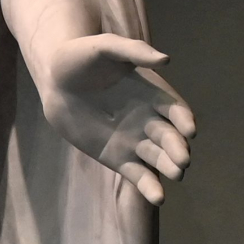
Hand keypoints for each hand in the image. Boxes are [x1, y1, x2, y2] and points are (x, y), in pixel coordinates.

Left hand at [27, 33, 194, 203]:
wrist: (54, 81)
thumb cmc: (79, 58)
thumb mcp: (104, 47)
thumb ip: (133, 52)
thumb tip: (165, 60)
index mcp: (153, 94)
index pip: (176, 110)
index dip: (184, 120)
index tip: (189, 130)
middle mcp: (149, 119)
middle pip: (171, 138)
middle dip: (178, 149)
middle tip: (183, 159)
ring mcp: (135, 141)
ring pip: (159, 159)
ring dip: (169, 167)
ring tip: (176, 175)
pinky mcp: (119, 159)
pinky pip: (139, 175)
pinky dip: (149, 187)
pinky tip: (158, 196)